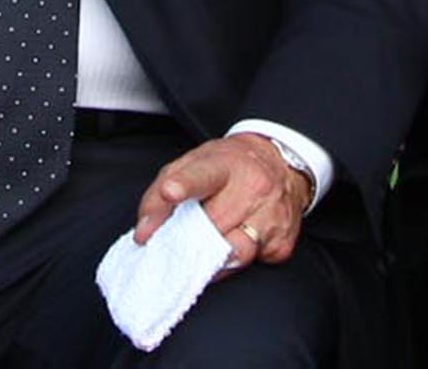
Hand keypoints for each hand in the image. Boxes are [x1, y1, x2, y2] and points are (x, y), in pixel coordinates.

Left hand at [132, 134, 311, 274]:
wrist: (278, 162)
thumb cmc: (228, 167)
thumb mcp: (190, 166)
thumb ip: (160, 195)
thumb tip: (144, 234)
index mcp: (224, 164)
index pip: (201, 175)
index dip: (183, 185)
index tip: (169, 192)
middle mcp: (253, 186)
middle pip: (213, 225)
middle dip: (191, 240)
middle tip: (178, 247)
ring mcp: (272, 215)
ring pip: (235, 252)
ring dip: (215, 258)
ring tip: (206, 253)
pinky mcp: (283, 243)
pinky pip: (253, 265)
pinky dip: (238, 262)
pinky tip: (238, 244)